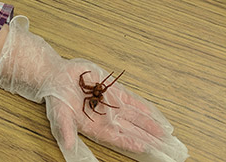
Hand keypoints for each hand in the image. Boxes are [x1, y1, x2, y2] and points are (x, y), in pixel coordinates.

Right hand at [43, 60, 187, 160]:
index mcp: (96, 128)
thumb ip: (65, 129)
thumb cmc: (56, 97)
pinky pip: (134, 102)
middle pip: (134, 132)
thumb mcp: (59, 114)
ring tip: (169, 137)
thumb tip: (68, 145)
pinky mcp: (114, 92)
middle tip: (169, 150)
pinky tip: (158, 118)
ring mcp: (113, 106)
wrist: (56, 76)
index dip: (132, 143)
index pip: (119, 139)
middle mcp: (108, 120)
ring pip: (137, 118)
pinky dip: (146, 109)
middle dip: (151, 141)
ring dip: (153, 127)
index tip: (147, 148)